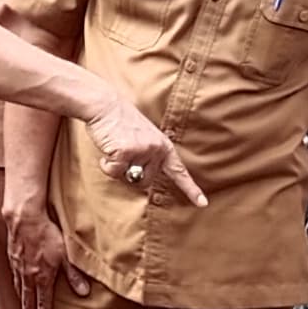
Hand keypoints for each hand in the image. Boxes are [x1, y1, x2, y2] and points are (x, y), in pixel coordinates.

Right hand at [1, 193, 73, 308]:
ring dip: (21, 302)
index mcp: (42, 277)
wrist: (24, 217)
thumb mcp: (66, 255)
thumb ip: (74, 275)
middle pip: (28, 300)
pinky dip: (16, 285)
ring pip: (19, 290)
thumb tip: (84, 291)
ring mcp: (18, 266)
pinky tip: (17, 284)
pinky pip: (14, 276)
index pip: (43, 303)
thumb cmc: (45, 232)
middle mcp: (28, 275)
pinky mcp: (13, 256)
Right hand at [85, 96, 205, 207]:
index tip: (202, 203)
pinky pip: (114, 172)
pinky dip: (106, 165)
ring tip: (115, 148)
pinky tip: (108, 148)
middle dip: (131, 175)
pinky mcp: (125, 152)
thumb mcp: (142, 138)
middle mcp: (157, 149)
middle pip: (146, 182)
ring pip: (129, 179)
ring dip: (118, 169)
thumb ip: (148, 157)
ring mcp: (142, 150)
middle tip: (123, 155)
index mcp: (163, 146)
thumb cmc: (120, 123)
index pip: (179, 171)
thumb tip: (139, 179)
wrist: (105, 105)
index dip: (191, 189)